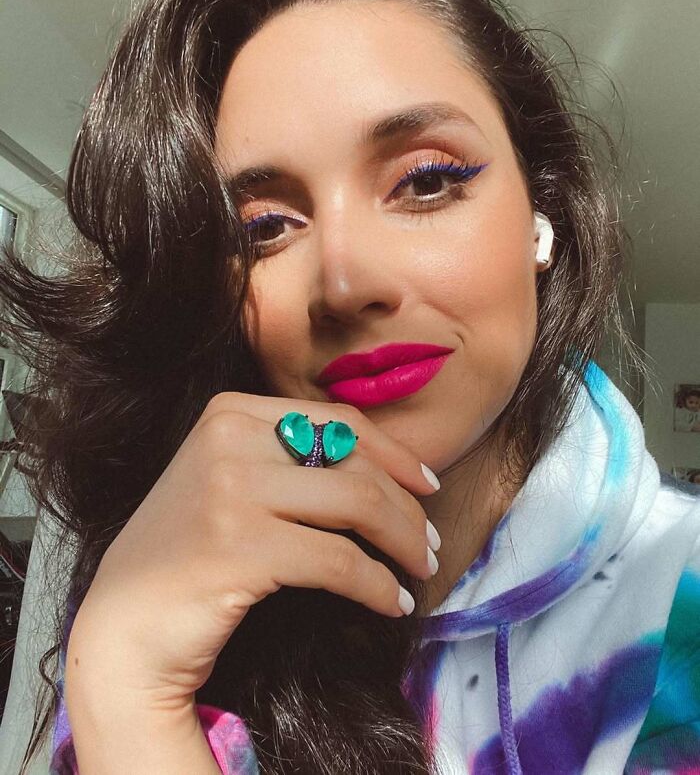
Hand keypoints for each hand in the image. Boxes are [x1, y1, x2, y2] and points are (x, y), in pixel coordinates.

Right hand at [67, 392, 439, 708]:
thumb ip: (290, 460)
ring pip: (357, 504)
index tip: (427, 485)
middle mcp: (228, 438)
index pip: (338, 420)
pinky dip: (378, 584)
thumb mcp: (231, 482)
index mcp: (229, 412)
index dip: (395, 453)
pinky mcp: (239, 546)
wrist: (123, 628)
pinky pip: (339, 561)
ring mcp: (230, 489)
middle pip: (354, 461)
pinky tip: (391, 603)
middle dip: (407, 506)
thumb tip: (388, 469)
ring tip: (420, 569)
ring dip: (404, 541)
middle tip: (430, 544)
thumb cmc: (187, 555)